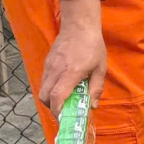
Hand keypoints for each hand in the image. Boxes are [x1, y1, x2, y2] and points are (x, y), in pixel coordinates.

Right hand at [39, 0, 105, 115]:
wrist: (79, 24)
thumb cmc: (93, 46)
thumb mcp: (100, 68)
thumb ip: (96, 88)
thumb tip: (92, 106)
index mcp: (70, 73)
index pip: (57, 97)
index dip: (57, 111)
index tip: (64, 118)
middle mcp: (56, 71)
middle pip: (44, 97)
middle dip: (52, 108)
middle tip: (65, 110)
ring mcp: (49, 66)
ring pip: (42, 89)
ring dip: (50, 98)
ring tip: (64, 99)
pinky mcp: (47, 62)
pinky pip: (44, 80)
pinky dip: (50, 88)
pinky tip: (62, 86)